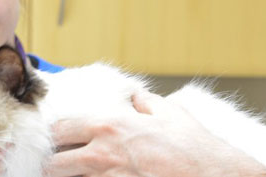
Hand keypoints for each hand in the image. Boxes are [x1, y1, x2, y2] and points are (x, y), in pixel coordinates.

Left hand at [47, 91, 265, 176]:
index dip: (54, 136)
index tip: (56, 141)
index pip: (60, 128)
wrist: (213, 176)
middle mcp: (100, 154)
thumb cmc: (192, 146)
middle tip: (58, 166)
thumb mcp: (169, 112)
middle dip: (51, 165)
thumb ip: (144, 102)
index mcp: (109, 125)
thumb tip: (134, 96)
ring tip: (75, 174)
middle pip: (52, 164)